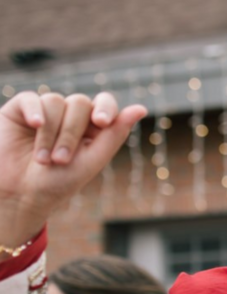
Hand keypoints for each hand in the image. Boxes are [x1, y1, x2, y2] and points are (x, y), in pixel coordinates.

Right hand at [0, 91, 144, 247]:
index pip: (105, 104)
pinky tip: (34, 124)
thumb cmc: (57, 183)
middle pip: (80, 103)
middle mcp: (70, 116)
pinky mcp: (20, 110)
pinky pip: (31, 98)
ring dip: (51, 133)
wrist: (18, 195)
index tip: (101, 122)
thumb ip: (114, 135)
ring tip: (43, 160)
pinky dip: (35, 111)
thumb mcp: (91, 161)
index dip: (106, 108)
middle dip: (71, 133)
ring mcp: (45, 111)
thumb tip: (141, 108)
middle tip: (61, 160)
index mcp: (92, 127)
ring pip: (55, 102)